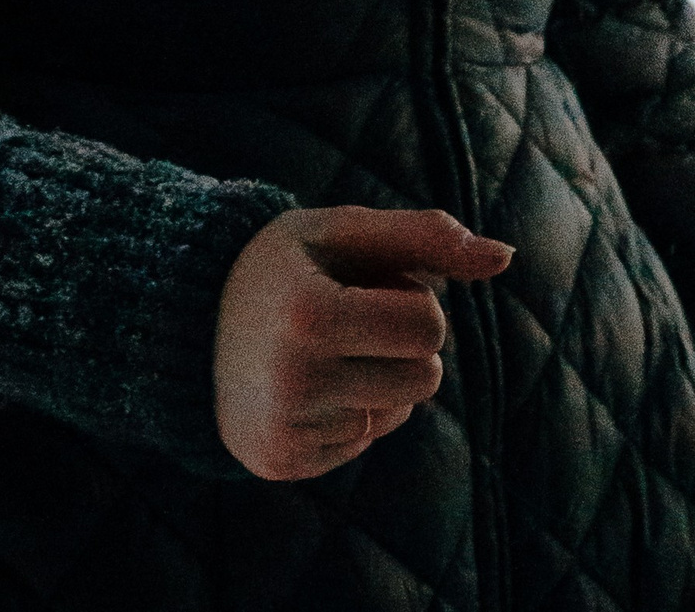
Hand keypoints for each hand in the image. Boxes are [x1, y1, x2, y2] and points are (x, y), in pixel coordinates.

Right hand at [213, 204, 512, 482]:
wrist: (189, 318)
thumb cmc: (286, 264)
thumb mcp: (344, 232)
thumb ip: (427, 236)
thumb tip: (505, 257)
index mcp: (310, 313)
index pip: (427, 328)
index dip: (414, 302)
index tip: (370, 286)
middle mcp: (294, 379)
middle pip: (421, 378)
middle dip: (402, 344)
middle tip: (348, 317)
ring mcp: (285, 427)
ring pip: (395, 414)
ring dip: (377, 379)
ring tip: (322, 347)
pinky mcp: (280, 461)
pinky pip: (360, 442)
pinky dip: (348, 411)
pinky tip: (303, 382)